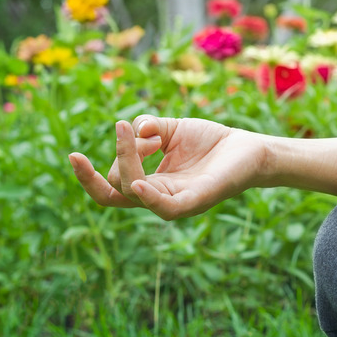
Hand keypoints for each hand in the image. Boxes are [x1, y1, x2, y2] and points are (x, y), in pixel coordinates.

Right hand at [68, 115, 269, 219]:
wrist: (249, 148)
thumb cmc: (210, 141)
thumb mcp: (172, 128)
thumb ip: (148, 128)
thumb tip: (133, 132)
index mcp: (149, 183)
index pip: (109, 185)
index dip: (95, 169)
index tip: (88, 146)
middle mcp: (158, 196)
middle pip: (114, 191)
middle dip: (110, 159)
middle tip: (122, 129)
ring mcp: (176, 201)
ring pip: (134, 193)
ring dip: (126, 163)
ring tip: (131, 135)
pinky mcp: (197, 200)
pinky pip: (167, 208)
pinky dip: (150, 197)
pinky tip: (138, 182)